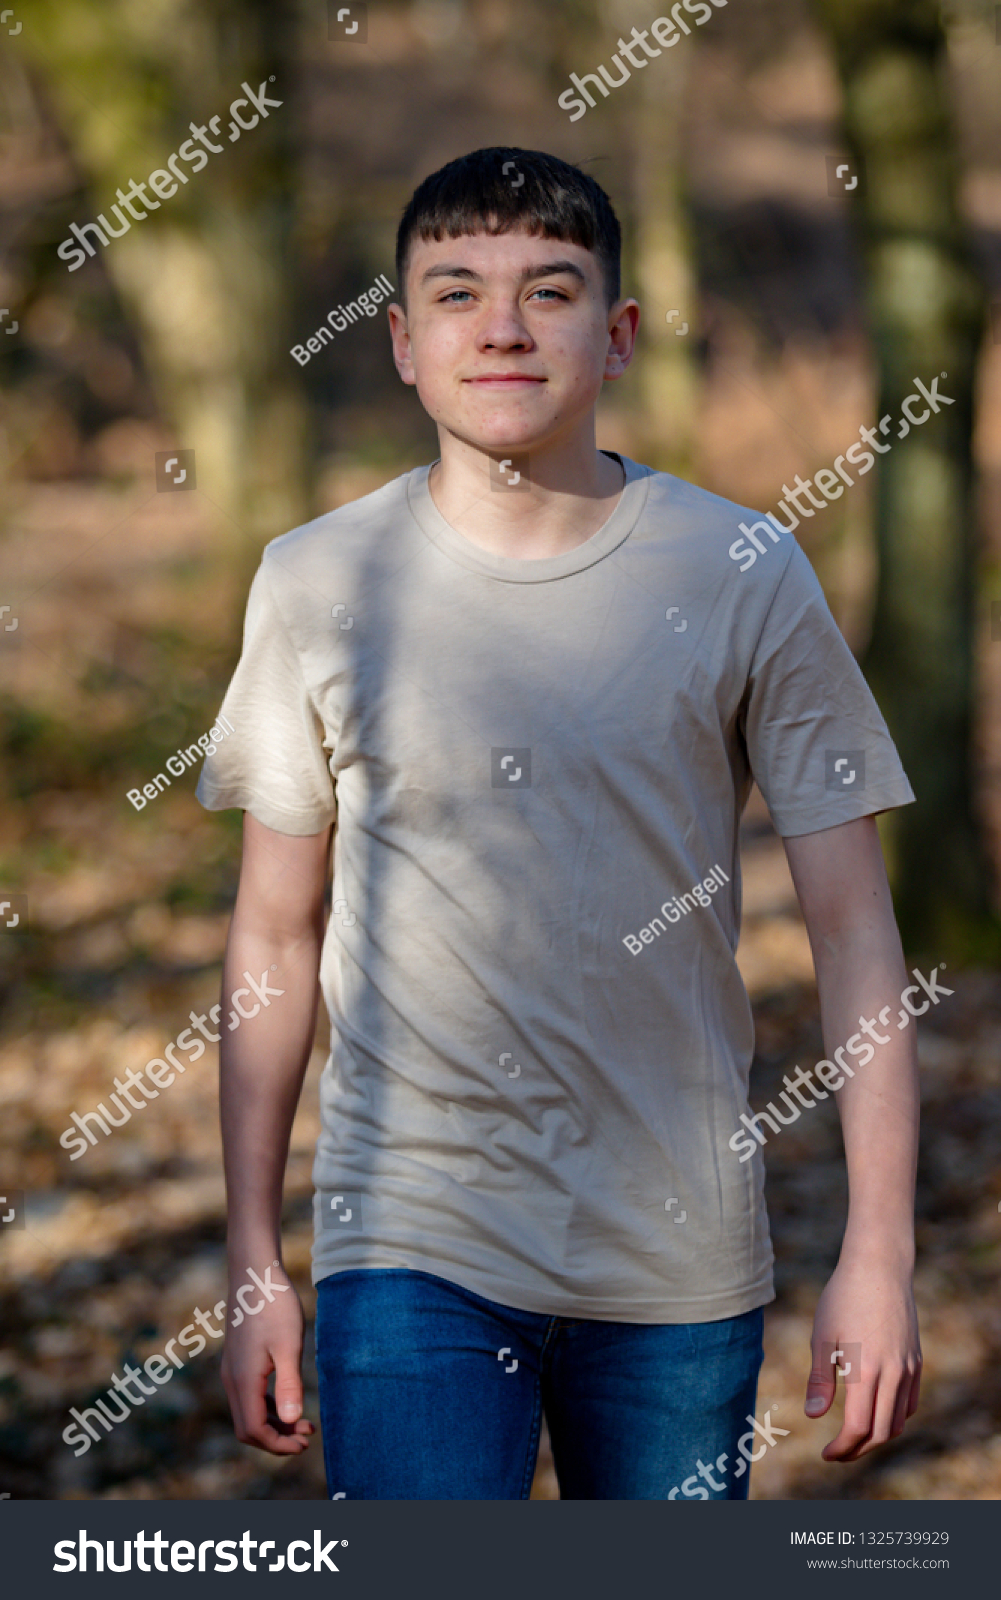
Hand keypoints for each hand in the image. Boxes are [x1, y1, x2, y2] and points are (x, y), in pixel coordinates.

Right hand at [221, 1275, 315, 1454]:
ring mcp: (232, 1370)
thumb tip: (293, 1420)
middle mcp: (232, 1379)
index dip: (279, 1444)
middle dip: (277, 1438)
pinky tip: (287, 1399)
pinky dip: (267, 1406)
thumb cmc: (274, 1305)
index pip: (255, 1431)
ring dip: (273, 1423)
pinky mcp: (237, 1361)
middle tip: (308, 1434)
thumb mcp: (288, 1345)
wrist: (254, 1272)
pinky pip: (248, 1396)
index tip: (306, 1442)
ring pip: (247, 1413)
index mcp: (243, 1380)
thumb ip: (289, 1384)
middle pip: (248, 1428)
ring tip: (304, 1422)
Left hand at [805, 1253, 920, 1461]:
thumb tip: (813, 1417)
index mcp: (865, 1371)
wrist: (879, 1267)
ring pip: (898, 1420)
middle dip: (858, 1449)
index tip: (826, 1454)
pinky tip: (875, 1412)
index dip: (842, 1448)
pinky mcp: (916, 1360)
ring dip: (877, 1436)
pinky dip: (894, 1417)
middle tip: (837, 1452)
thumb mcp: (822, 1336)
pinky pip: (909, 1402)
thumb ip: (820, 1379)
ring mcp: (908, 1368)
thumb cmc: (842, 1298)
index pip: (858, 1428)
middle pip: (881, 1432)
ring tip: (854, 1436)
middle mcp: (892, 1374)